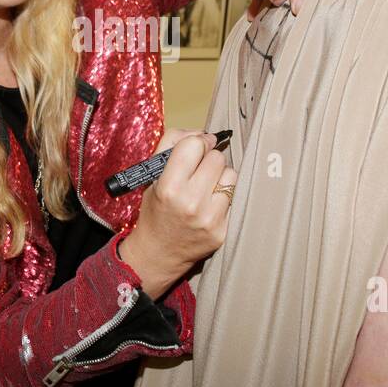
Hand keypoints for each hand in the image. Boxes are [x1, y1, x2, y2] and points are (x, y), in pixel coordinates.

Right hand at [119, 129, 236, 299]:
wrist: (158, 253)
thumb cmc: (155, 208)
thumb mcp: (152, 174)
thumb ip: (172, 144)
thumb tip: (204, 133)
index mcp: (169, 187)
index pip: (195, 145)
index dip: (198, 142)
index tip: (197, 147)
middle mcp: (191, 203)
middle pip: (217, 158)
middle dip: (209, 160)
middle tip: (199, 171)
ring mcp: (209, 219)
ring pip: (231, 175)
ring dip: (220, 177)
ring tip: (206, 188)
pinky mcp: (223, 231)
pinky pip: (235, 198)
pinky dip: (224, 197)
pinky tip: (211, 205)